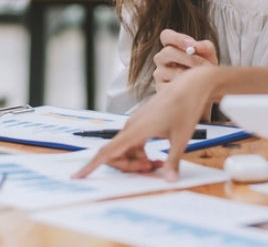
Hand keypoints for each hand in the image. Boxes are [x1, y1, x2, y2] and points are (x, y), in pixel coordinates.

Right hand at [72, 66, 216, 180]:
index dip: (91, 166)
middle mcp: (131, 126)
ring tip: (157, 164)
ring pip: (124, 149)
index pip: (108, 152)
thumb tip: (170, 181)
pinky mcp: (141, 121)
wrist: (190, 86)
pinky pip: (132, 142)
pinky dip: (139, 153)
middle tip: (151, 170)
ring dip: (135, 161)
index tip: (77, 177)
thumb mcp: (181, 139)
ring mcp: (135, 123)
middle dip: (128, 167)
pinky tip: (155, 157)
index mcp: (136, 130)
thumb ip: (172, 161)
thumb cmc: (186, 109)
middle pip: (115, 154)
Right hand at [153, 29, 217, 92]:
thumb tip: (197, 47)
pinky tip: (193, 88)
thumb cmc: (204, 67)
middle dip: (189, 58)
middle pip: (168, 52)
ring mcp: (159, 73)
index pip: (166, 36)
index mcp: (171, 45)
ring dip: (190, 75)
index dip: (178, 39)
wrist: (205, 88)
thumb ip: (205, 47)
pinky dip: (185, 87)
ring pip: (170, 71)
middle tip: (206, 65)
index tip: (192, 44)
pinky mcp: (160, 88)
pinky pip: (170, 86)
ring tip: (203, 79)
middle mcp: (161, 58)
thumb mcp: (208, 54)